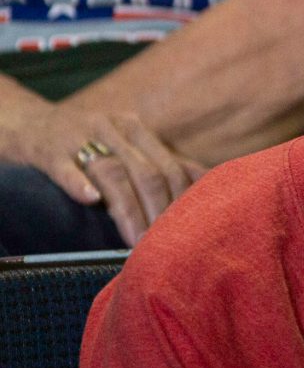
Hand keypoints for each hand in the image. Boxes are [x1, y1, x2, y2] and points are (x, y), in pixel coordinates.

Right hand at [0, 92, 203, 244]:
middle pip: (146, 172)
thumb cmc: (88, 140)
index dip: (181, 199)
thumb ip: (164, 161)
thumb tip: (209, 181)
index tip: (189, 230)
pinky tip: (91, 200)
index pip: (169, 166)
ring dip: (128, 210)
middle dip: (159, 210)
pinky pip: (65, 167)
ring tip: (137, 240)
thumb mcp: (126, 143)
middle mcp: (112, 129)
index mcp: (136, 129)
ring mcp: (79, 138)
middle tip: (165, 244)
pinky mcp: (48, 150)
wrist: (30, 123)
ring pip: (112, 173)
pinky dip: (79, 182)